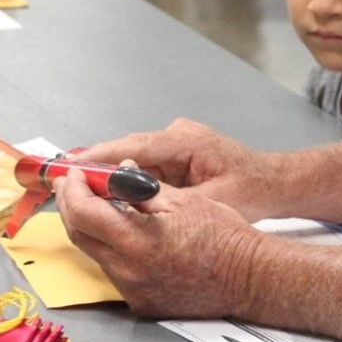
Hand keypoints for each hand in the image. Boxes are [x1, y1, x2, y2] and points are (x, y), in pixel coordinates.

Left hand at [55, 167, 262, 318]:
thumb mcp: (183, 200)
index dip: (73, 190)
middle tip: (73, 186)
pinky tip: (123, 234)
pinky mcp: (141, 302)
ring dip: (90, 228)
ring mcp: (133, 290)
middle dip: (71, 206)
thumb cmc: (224, 235)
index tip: (74, 175)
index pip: (84, 212)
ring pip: (95, 254)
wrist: (248, 277)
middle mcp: (128, 270)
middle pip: (79, 235)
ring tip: (97, 205)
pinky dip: (111, 248)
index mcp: (137, 240)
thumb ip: (141, 187)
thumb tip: (117, 172)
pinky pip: (115, 271)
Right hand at [73, 118, 266, 214]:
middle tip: (63, 186)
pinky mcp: (178, 156)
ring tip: (79, 197)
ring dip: (112, 180)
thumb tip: (132, 205)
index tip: (70, 169)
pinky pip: (146, 170)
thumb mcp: (214, 202)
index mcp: (187, 140)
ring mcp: (177, 144)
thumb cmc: (253, 191)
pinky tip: (111, 201)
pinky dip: (129, 185)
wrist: (278, 183)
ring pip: (135, 162)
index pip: (134, 147)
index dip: (99, 158)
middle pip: (129, 153)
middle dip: (98, 171)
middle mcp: (178, 135)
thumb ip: (173, 202)